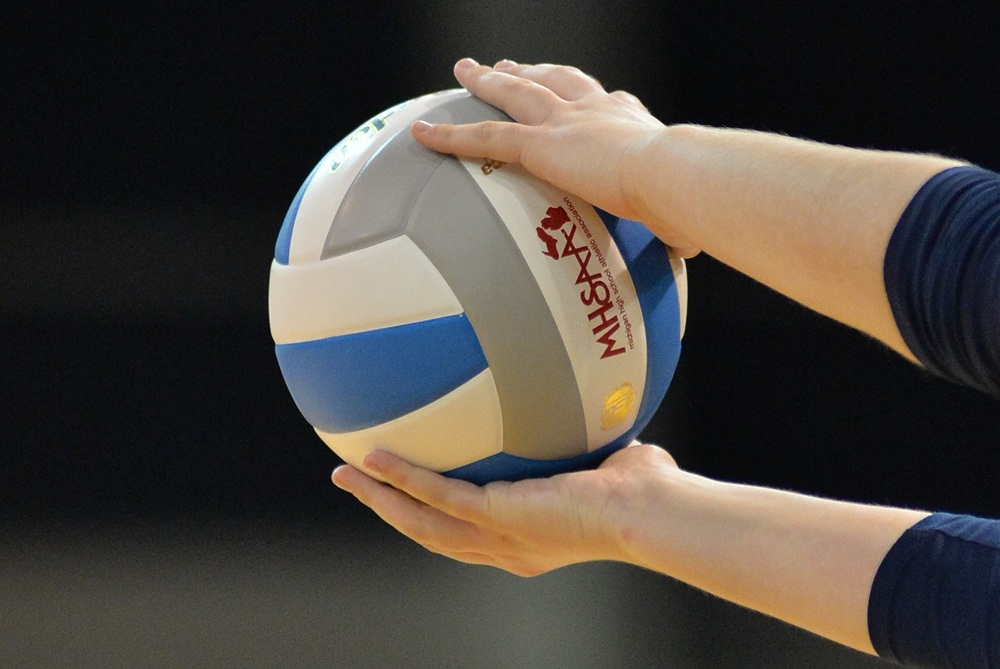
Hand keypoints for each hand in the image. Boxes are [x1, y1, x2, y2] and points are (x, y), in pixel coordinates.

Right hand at [331, 442, 680, 575]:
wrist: (649, 511)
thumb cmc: (642, 490)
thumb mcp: (604, 461)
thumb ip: (584, 440)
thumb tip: (588, 398)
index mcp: (525, 539)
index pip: (466, 533)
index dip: (431, 515)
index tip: (408, 495)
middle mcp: (505, 547)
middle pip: (429, 535)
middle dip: (389, 511)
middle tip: (354, 483)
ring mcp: (497, 536)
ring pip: (419, 523)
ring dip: (380, 499)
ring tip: (344, 473)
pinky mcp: (497, 517)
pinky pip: (437, 496)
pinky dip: (403, 477)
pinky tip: (374, 457)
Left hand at [412, 59, 700, 256]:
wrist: (674, 175)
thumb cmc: (687, 196)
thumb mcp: (680, 208)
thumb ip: (673, 224)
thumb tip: (684, 244)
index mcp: (631, 123)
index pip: (604, 102)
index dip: (585, 96)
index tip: (578, 96)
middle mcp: (596, 111)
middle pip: (554, 79)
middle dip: (531, 70)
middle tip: (509, 65)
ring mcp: (565, 122)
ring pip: (515, 93)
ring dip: (489, 82)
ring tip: (468, 71)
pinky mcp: (539, 144)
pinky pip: (484, 137)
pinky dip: (450, 134)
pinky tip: (424, 131)